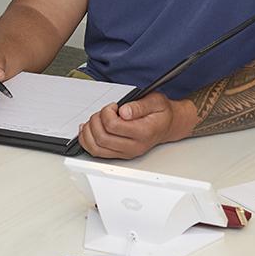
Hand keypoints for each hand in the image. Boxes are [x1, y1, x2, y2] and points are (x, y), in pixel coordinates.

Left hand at [77, 94, 196, 158]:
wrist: (167, 125)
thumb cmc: (160, 113)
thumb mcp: (155, 101)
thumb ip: (139, 105)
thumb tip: (124, 111)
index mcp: (143, 132)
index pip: (113, 126)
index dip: (107, 112)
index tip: (113, 106)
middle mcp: (134, 146)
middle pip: (102, 138)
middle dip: (96, 120)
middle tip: (104, 112)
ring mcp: (126, 153)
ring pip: (96, 148)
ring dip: (89, 131)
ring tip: (96, 119)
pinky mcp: (120, 154)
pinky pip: (97, 152)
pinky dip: (87, 140)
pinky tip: (88, 129)